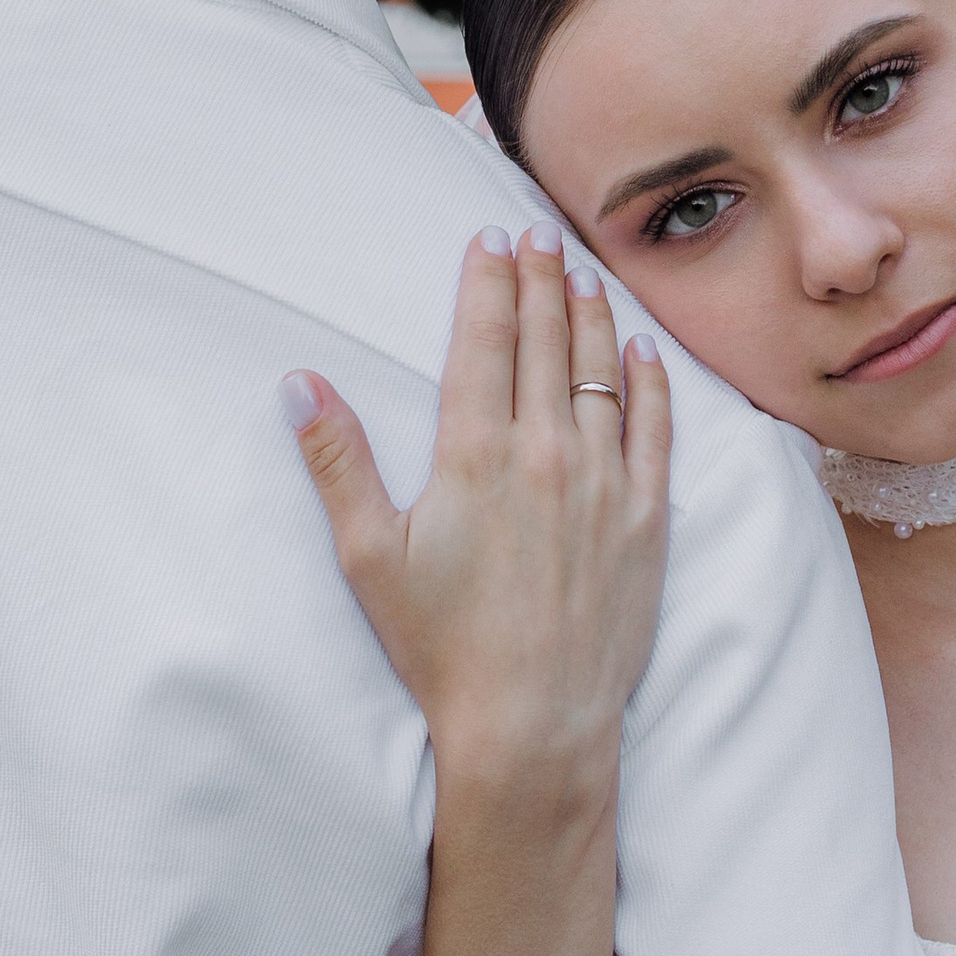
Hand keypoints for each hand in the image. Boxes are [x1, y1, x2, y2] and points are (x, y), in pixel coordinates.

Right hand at [283, 222, 671, 799]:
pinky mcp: (646, 521)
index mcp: (473, 454)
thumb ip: (337, 461)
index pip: (483, 340)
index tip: (490, 237)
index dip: (486, 281)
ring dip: (589, 317)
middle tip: (540, 233)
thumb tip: (299, 383)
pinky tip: (643, 353)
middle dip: (539, 278)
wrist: (533, 723)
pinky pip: (656, 433)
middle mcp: (546, 453)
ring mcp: (603, 484)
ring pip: (601, 374)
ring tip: (583, 275)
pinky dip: (651, 386)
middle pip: (543, 342)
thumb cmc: (442, 648)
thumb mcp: (369, 556)